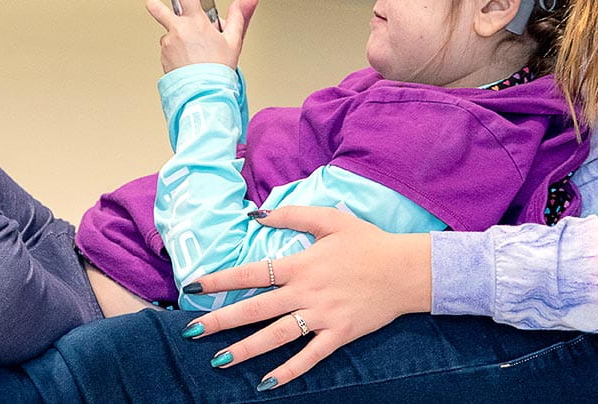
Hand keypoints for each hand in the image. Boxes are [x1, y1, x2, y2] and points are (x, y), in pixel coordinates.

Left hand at [145, 0, 259, 72]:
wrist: (204, 92)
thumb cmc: (219, 68)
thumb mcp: (233, 41)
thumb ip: (239, 17)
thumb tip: (247, 1)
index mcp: (196, 23)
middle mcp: (178, 30)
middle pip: (159, 10)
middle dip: (154, 4)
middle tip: (151, 2)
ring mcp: (168, 44)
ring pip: (169, 35)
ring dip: (175, 38)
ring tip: (191, 52)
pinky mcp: (163, 58)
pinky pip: (168, 50)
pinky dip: (175, 53)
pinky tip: (187, 61)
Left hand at [181, 206, 431, 389]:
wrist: (406, 269)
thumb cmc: (367, 241)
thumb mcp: (329, 219)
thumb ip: (290, 215)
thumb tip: (255, 214)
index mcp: (300, 264)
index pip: (251, 273)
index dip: (220, 280)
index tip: (194, 286)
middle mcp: (306, 292)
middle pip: (256, 309)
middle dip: (221, 320)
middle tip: (192, 330)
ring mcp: (322, 316)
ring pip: (276, 336)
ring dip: (245, 349)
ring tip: (218, 360)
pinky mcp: (339, 335)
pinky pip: (310, 357)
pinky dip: (288, 371)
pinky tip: (266, 384)